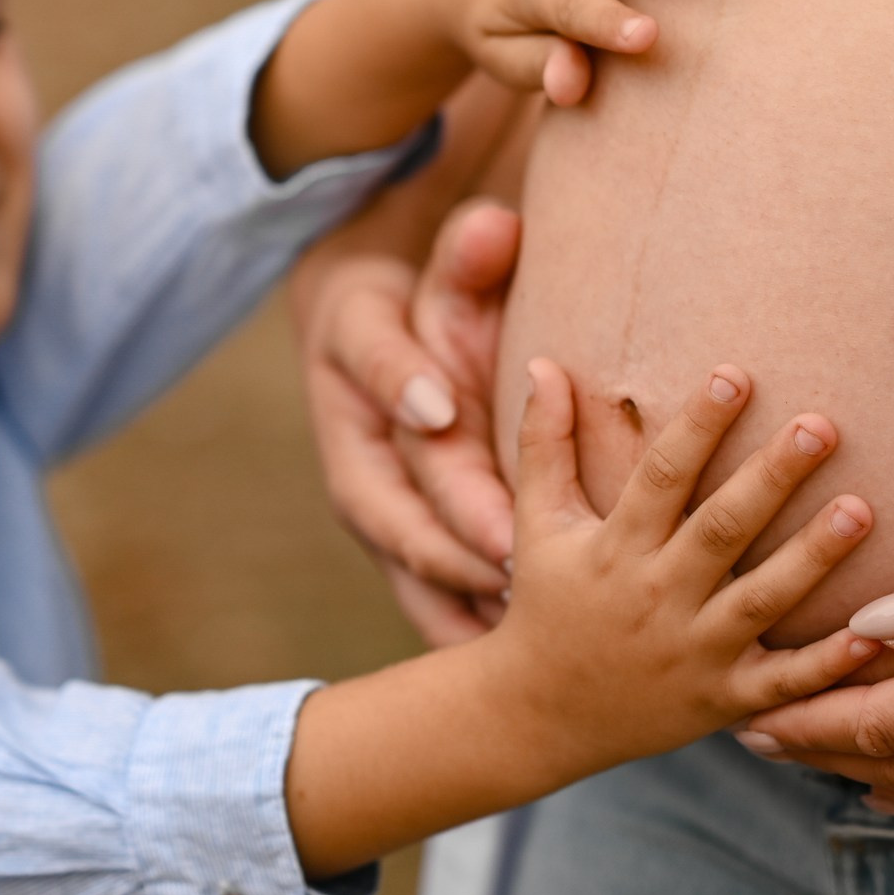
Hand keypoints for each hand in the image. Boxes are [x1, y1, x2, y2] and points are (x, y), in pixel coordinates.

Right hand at [295, 202, 522, 644]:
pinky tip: (531, 663)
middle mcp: (371, 484)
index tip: (507, 535)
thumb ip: (460, 257)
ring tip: (534, 650)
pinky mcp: (420, 538)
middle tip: (536, 598)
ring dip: (473, 618)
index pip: (403, 478)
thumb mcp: (423, 267)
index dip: (454, 509)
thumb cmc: (396, 299)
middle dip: (473, 573)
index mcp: (356, 426)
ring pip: (426, 584)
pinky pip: (446, 594)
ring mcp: (393, 518)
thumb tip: (494, 231)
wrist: (366, 331)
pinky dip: (481, 631)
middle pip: (415, 542)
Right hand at [486, 359, 879, 774]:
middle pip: (720, 530)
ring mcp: (693, 654)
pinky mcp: (723, 700)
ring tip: (863, 509)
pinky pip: (782, 684)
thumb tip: (541, 358)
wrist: (539, 715)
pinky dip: (828, 666)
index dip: (697, 426)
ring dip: (813, 556)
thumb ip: (544, 442)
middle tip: (821, 425)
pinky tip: (875, 634)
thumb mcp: (535, 523)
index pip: (660, 477)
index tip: (735, 374)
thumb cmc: (546, 603)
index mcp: (615, 549)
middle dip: (772, 477)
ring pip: (761, 601)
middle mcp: (656, 598)